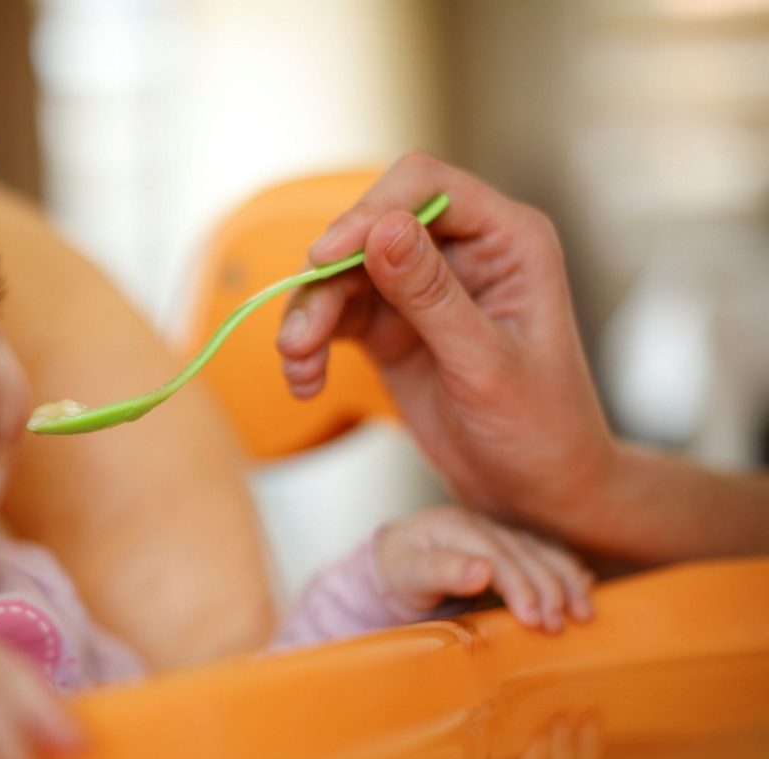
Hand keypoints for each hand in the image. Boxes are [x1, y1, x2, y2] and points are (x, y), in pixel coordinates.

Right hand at [276, 152, 614, 540]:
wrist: (534, 493)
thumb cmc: (539, 429)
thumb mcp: (486, 364)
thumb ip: (433, 296)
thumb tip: (381, 228)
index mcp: (507, 239)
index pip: (424, 186)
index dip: (369, 211)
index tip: (324, 257)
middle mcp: (462, 251)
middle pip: (369, 227)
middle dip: (327, 277)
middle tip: (299, 337)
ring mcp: (421, 287)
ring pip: (342, 274)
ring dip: (309, 315)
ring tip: (298, 365)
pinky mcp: (391, 325)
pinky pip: (334, 315)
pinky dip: (310, 345)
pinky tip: (304, 382)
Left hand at [374, 505, 594, 631]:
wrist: (391, 565)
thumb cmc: (397, 573)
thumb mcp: (407, 574)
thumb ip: (441, 571)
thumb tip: (484, 570)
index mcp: (454, 527)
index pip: (496, 554)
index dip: (519, 585)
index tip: (533, 619)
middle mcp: (481, 526)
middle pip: (525, 554)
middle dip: (548, 590)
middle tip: (557, 627)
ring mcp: (498, 535)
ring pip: (543, 553)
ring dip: (567, 582)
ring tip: (584, 615)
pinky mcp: (510, 549)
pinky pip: (545, 556)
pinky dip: (567, 572)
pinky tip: (585, 589)